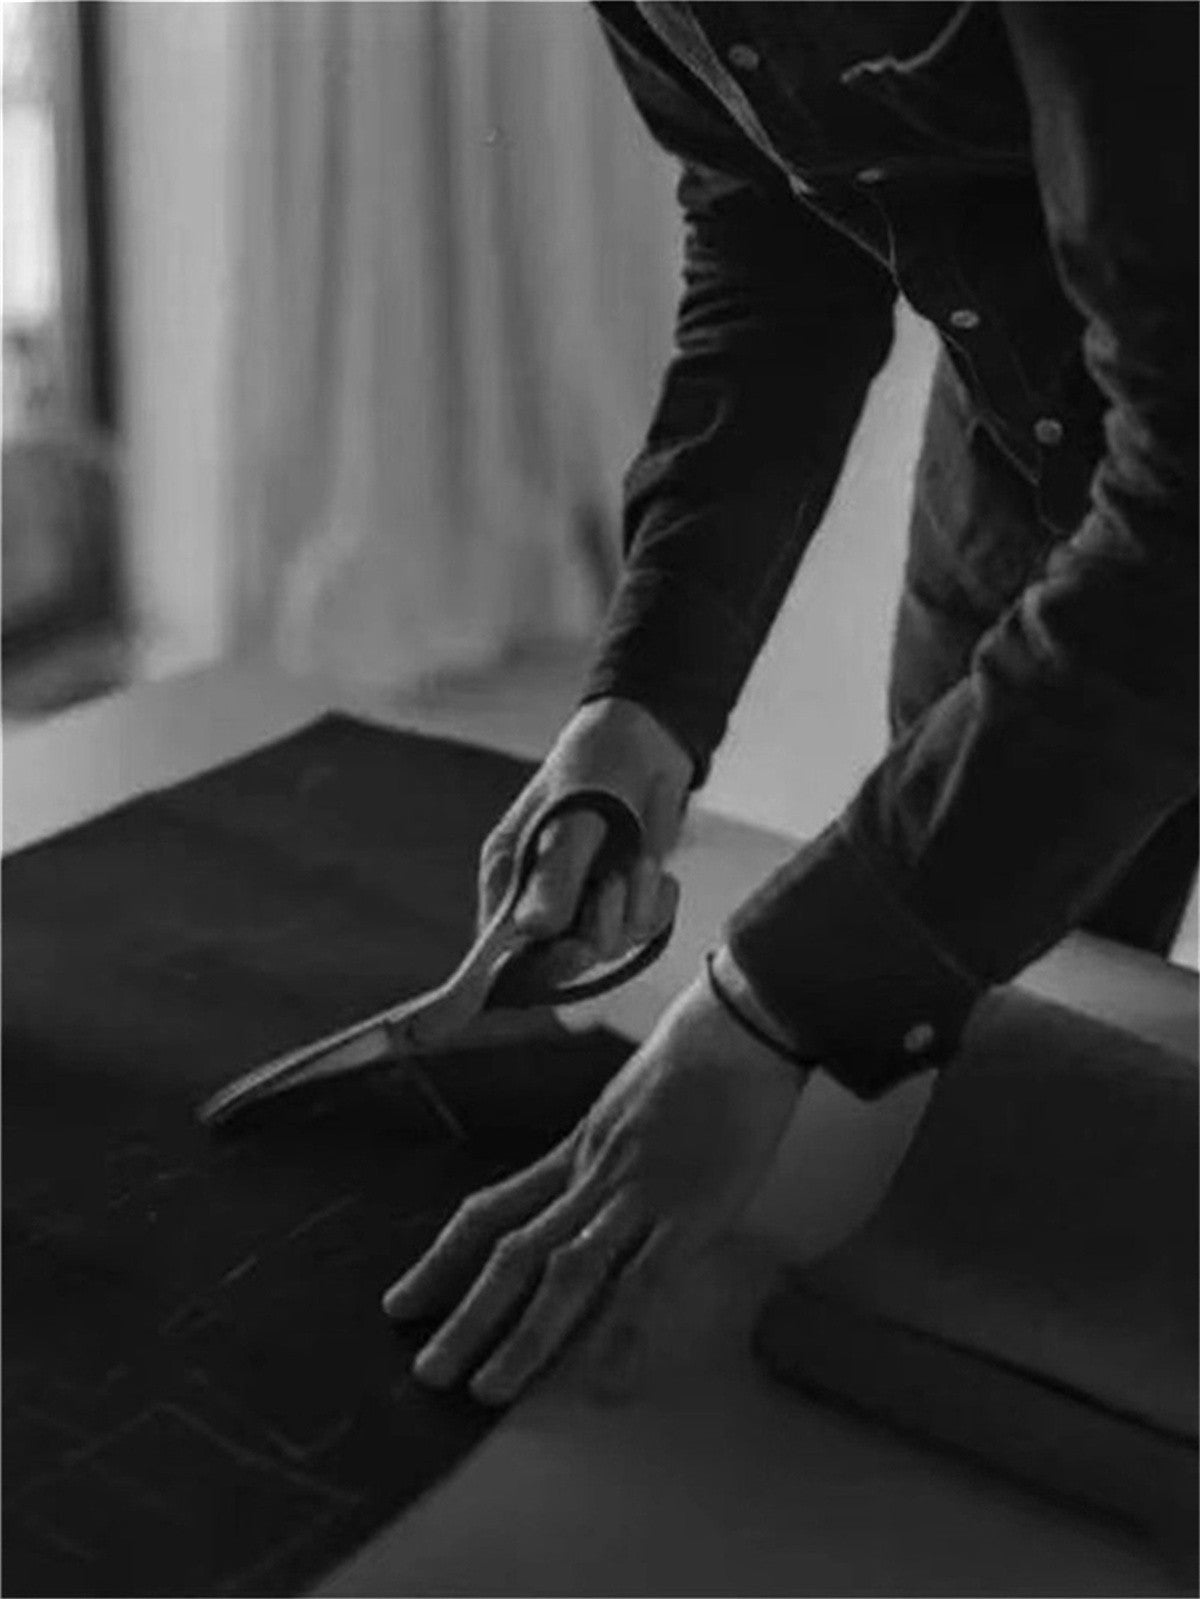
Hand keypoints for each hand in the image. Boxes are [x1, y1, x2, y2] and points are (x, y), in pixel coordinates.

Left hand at [381, 970, 803, 1405]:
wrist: (734, 1029)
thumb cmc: (690, 1062)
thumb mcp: (624, 1108)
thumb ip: (606, 1158)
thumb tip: (591, 1201)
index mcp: (573, 1152)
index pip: (491, 1211)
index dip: (441, 1260)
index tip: (402, 1302)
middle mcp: (591, 1177)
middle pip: (514, 1253)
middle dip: (467, 1316)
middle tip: (428, 1372)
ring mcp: (637, 1196)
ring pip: (566, 1272)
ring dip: (525, 1335)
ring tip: (489, 1390)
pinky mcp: (688, 1212)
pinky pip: (644, 1280)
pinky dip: (618, 1331)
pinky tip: (597, 1379)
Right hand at [477, 698, 693, 983]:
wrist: (650, 740)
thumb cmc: (595, 765)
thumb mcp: (573, 814)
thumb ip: (556, 873)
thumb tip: (533, 929)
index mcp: (509, 876)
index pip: (503, 949)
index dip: (534, 964)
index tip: (574, 949)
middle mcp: (541, 898)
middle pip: (558, 958)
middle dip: (593, 932)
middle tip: (613, 890)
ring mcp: (585, 902)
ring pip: (607, 946)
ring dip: (632, 909)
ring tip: (639, 860)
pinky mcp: (625, 901)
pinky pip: (642, 931)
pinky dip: (657, 906)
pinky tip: (659, 873)